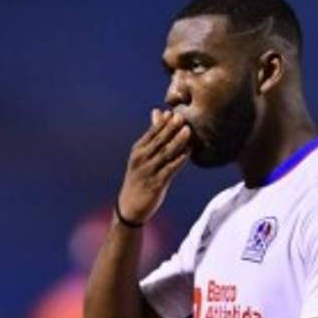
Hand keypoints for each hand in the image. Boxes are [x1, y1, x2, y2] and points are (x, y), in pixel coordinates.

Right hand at [118, 109, 190, 223]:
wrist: (130, 206)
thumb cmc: (139, 178)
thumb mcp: (142, 156)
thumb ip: (153, 136)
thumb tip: (158, 112)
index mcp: (138, 150)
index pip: (151, 133)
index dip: (162, 123)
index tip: (172, 112)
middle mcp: (142, 159)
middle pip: (159, 141)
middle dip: (170, 128)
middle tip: (181, 116)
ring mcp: (149, 171)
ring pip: (165, 154)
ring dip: (177, 142)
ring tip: (188, 131)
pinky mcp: (156, 184)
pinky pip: (170, 170)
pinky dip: (179, 161)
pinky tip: (188, 153)